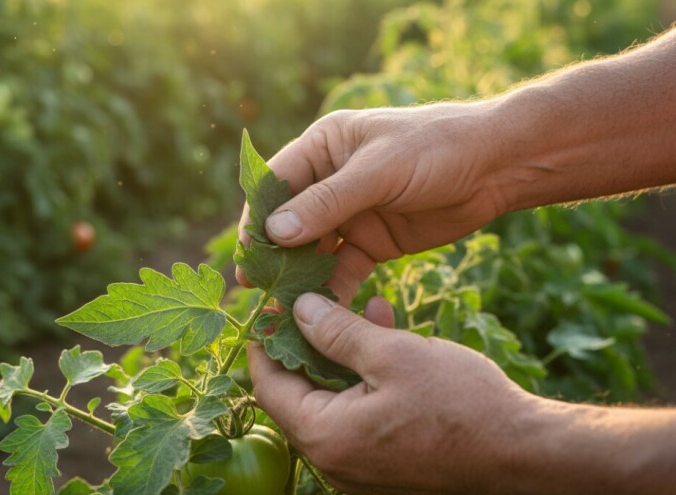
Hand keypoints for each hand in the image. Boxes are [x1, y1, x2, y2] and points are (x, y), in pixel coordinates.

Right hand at [237, 103, 507, 302]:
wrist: (498, 166)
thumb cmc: (437, 148)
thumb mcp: (380, 170)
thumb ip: (328, 201)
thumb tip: (275, 232)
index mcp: (323, 147)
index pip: (275, 184)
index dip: (257, 218)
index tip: (247, 254)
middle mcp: (329, 181)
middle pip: (289, 222)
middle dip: (274, 256)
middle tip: (257, 290)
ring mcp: (350, 215)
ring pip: (313, 251)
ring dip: (299, 279)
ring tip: (283, 310)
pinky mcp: (372, 243)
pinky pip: (342, 270)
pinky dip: (332, 291)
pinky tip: (322, 314)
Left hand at [249, 293, 535, 493]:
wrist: (526, 454)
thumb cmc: (461, 405)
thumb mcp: (393, 354)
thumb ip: (336, 331)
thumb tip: (297, 310)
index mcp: (325, 437)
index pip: (268, 385)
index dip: (267, 341)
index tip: (272, 306)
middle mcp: (333, 462)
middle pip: (299, 394)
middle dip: (311, 343)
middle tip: (320, 301)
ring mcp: (359, 470)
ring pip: (333, 401)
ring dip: (345, 356)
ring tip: (369, 309)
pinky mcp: (384, 467)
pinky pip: (359, 418)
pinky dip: (366, 381)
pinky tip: (389, 339)